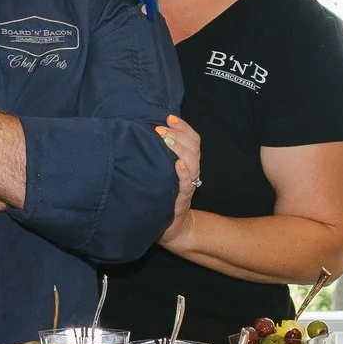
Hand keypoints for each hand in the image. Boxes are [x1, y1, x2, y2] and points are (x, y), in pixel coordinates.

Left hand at [158, 115, 201, 240]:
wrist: (171, 226)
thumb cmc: (164, 195)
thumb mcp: (164, 172)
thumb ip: (162, 156)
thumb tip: (149, 134)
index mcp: (188, 162)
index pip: (192, 139)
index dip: (183, 126)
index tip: (169, 117)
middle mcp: (191, 171)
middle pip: (193, 146)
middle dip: (178, 134)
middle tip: (160, 129)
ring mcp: (188, 185)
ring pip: (192, 161)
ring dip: (179, 148)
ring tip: (166, 140)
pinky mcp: (182, 199)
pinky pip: (186, 184)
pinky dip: (184, 173)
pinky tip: (178, 165)